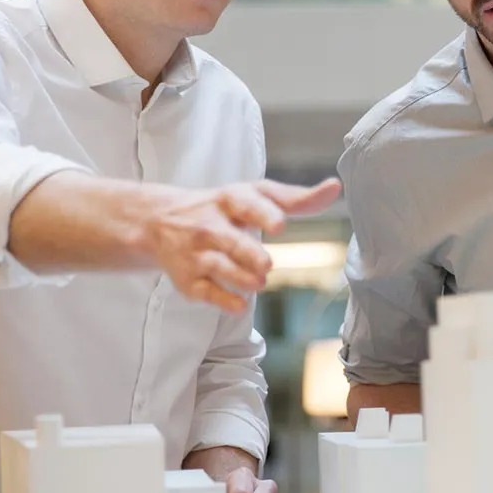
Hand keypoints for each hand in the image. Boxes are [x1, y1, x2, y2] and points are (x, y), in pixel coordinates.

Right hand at [143, 178, 340, 312]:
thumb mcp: (254, 196)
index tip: (279, 224)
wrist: (157, 221)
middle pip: (232, 241)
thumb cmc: (221, 208)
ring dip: (242, 278)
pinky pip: (206, 293)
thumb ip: (296, 198)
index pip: (246, 204)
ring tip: (259, 281)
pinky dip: (224, 301)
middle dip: (250, 254)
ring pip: (219, 268)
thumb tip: (335, 188)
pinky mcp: (188, 280)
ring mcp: (196, 253)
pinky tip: (240, 304)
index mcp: (230, 200)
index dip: (263, 214)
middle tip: (266, 264)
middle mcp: (210, 226)